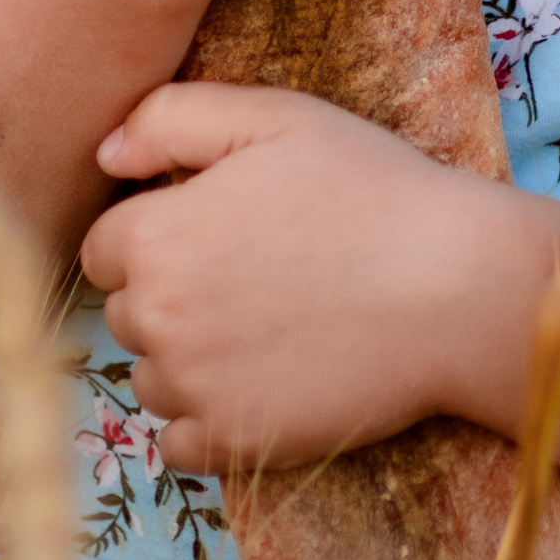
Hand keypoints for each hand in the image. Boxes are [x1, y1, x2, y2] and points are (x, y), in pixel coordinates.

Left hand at [79, 82, 536, 470]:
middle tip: (257, 275)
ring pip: (151, 377)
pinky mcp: (233, 442)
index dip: (161, 233)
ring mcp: (192, 388)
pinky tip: (264, 382)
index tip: (222, 232)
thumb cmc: (371, 190)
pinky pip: (178, 442)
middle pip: (128, 313)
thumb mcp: (276, 117)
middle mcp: (155, 319)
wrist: (456, 286)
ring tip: (271, 326)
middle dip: (174, 294)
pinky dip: (208, 419)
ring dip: (188, 359)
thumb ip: (171, 117)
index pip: (106, 247)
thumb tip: (103, 155)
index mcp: (154, 236)